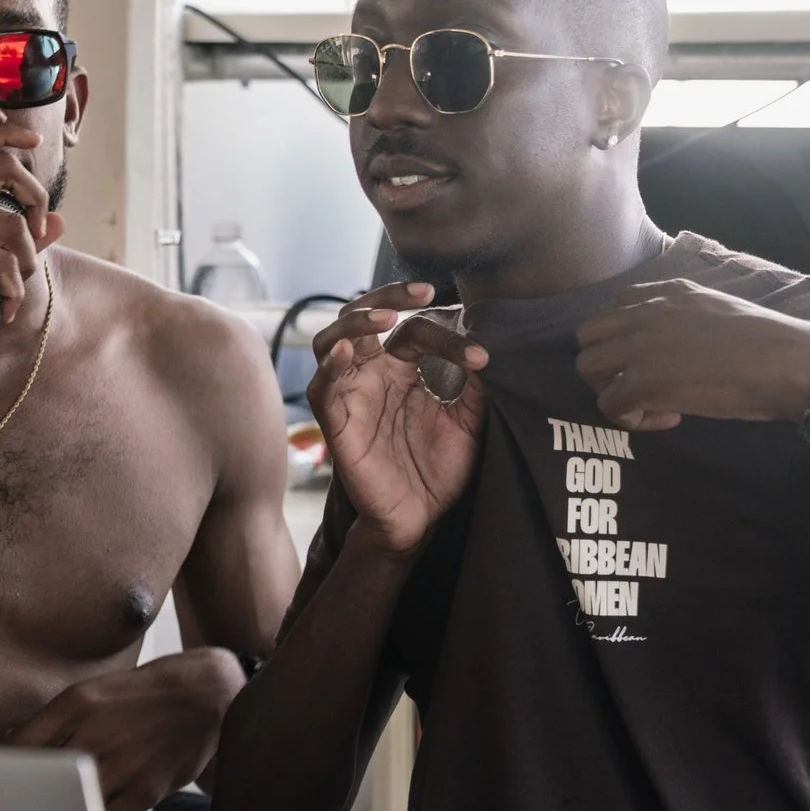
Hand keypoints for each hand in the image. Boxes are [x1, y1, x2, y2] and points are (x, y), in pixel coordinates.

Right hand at [0, 126, 61, 369]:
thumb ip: (11, 236)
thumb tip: (59, 221)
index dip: (6, 134)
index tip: (33, 141)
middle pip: (4, 166)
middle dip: (37, 197)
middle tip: (38, 232)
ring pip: (15, 225)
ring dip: (26, 264)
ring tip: (10, 288)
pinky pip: (7, 262)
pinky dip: (14, 290)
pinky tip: (3, 307)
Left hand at [7, 650, 245, 810]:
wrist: (208, 693)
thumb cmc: (141, 695)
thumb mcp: (93, 691)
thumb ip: (52, 719)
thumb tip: (5, 743)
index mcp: (76, 702)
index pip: (18, 744)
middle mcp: (96, 732)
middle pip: (39, 778)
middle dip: (15, 801)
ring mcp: (123, 763)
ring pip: (70, 804)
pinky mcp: (147, 789)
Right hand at [307, 282, 488, 555]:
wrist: (420, 518)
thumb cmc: (439, 469)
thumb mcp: (468, 421)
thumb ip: (474, 384)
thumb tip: (488, 344)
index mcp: (402, 368)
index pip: (415, 330)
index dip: (447, 334)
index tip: (482, 356)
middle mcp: (372, 373)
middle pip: (363, 316)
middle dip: (387, 296)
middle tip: (422, 292)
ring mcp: (350, 394)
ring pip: (332, 340)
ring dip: (354, 322)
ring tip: (384, 318)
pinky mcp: (336, 422)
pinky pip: (322, 387)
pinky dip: (330, 365)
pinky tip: (346, 351)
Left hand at [574, 278, 809, 430]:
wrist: (784, 362)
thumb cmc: (768, 341)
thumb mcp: (719, 307)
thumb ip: (688, 315)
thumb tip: (682, 343)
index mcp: (667, 293)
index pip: (616, 307)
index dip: (627, 337)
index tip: (655, 358)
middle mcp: (645, 313)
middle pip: (589, 335)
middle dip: (607, 363)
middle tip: (639, 384)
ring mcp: (639, 346)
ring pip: (587, 368)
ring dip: (611, 389)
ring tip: (648, 403)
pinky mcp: (642, 382)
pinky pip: (609, 405)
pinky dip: (633, 419)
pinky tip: (668, 418)